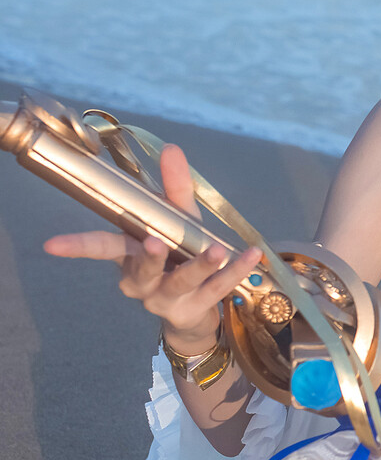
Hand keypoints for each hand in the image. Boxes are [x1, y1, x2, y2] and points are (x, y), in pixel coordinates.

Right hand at [43, 142, 259, 348]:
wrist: (194, 311)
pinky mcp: (193, 311)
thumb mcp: (176, 222)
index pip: (99, 248)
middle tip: (155, 244)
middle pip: (142, 268)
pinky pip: (216, 290)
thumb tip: (172, 148)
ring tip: (217, 251)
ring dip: (200, 266)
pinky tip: (251, 254)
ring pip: (181, 282)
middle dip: (149, 258)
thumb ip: (173, 188)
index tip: (51, 245)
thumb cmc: (179, 258)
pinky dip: (234, 271)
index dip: (76, 246)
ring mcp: (166, 300)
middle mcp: (141, 282)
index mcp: (128, 256)